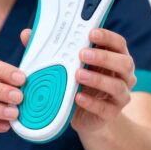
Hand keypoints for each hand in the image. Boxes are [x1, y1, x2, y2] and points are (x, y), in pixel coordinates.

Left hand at [20, 28, 136, 133]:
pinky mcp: (113, 114)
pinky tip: (78, 97)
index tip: (91, 32)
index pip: (118, 43)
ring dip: (97, 79)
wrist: (86, 117)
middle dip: (104, 57)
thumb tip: (27, 34)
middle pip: (124, 62)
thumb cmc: (78, 83)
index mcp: (114, 58)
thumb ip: (50, 50)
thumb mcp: (67, 66)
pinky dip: (91, 103)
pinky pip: (106, 108)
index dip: (107, 37)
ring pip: (117, 85)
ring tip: (77, 75)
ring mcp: (120, 95)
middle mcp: (123, 75)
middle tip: (81, 54)